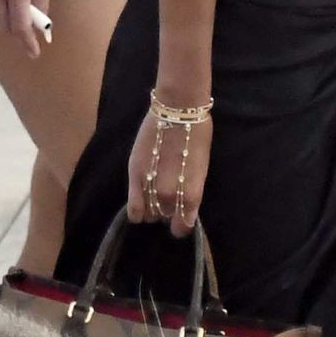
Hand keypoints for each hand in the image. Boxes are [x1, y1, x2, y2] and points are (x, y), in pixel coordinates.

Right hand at [0, 0, 52, 58]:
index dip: (27, 42)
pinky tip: (4, 1)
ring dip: (5, 21)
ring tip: (16, 11)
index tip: (34, 53)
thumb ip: (41, 1)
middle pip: (4, 27)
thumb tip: (40, 27)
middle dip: (16, 32)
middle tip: (28, 28)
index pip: (20, 26)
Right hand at [127, 108, 212, 239]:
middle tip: (166, 198)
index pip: (184, 226)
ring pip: (148, 214)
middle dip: (166, 211)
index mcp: (192, 194)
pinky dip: (137, 212)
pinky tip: (139, 207)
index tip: (179, 221)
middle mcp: (171, 195)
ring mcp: (151, 186)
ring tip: (152, 196)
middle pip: (165, 217)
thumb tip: (184, 205)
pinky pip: (134, 208)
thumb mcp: (201, 169)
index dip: (180, 225)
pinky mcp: (135, 176)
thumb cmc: (197, 135)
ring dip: (151, 208)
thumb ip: (190, 190)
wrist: (178, 110)